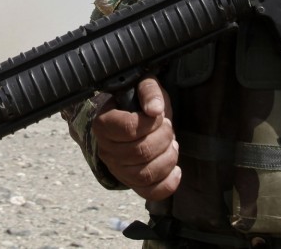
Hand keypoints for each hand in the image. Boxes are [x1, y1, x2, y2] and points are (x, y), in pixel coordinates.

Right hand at [90, 76, 180, 199]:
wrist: (134, 121)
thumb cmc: (139, 103)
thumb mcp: (143, 87)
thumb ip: (149, 91)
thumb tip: (155, 109)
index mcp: (104, 124)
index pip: (128, 129)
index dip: (150, 123)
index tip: (158, 115)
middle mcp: (106, 150)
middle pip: (140, 152)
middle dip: (164, 138)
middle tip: (168, 128)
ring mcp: (118, 170)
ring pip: (146, 174)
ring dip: (168, 158)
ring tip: (172, 145)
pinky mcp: (132, 183)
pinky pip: (150, 192)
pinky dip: (168, 184)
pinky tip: (176, 170)